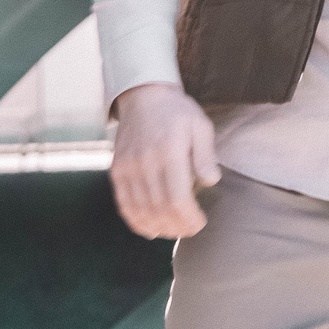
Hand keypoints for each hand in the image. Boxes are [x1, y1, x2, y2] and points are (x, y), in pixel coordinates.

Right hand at [110, 81, 220, 238]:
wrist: (143, 96)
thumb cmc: (177, 113)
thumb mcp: (199, 125)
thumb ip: (205, 154)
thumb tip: (212, 180)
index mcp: (169, 151)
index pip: (177, 198)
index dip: (189, 218)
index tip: (200, 223)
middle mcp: (145, 162)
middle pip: (159, 209)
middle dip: (177, 227)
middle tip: (190, 231)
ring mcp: (127, 168)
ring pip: (141, 211)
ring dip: (159, 228)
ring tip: (174, 231)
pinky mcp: (117, 171)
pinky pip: (124, 204)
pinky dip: (137, 222)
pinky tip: (151, 229)